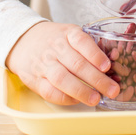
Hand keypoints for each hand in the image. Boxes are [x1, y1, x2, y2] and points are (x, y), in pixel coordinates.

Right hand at [4, 21, 120, 105]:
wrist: (22, 40)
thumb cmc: (53, 39)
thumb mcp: (70, 34)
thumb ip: (88, 47)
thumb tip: (113, 66)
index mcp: (67, 34)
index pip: (82, 42)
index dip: (95, 55)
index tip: (107, 66)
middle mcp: (55, 48)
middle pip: (76, 64)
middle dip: (96, 79)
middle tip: (112, 90)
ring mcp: (43, 64)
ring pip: (62, 79)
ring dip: (81, 91)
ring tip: (96, 99)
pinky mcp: (34, 79)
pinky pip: (49, 91)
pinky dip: (64, 98)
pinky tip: (77, 100)